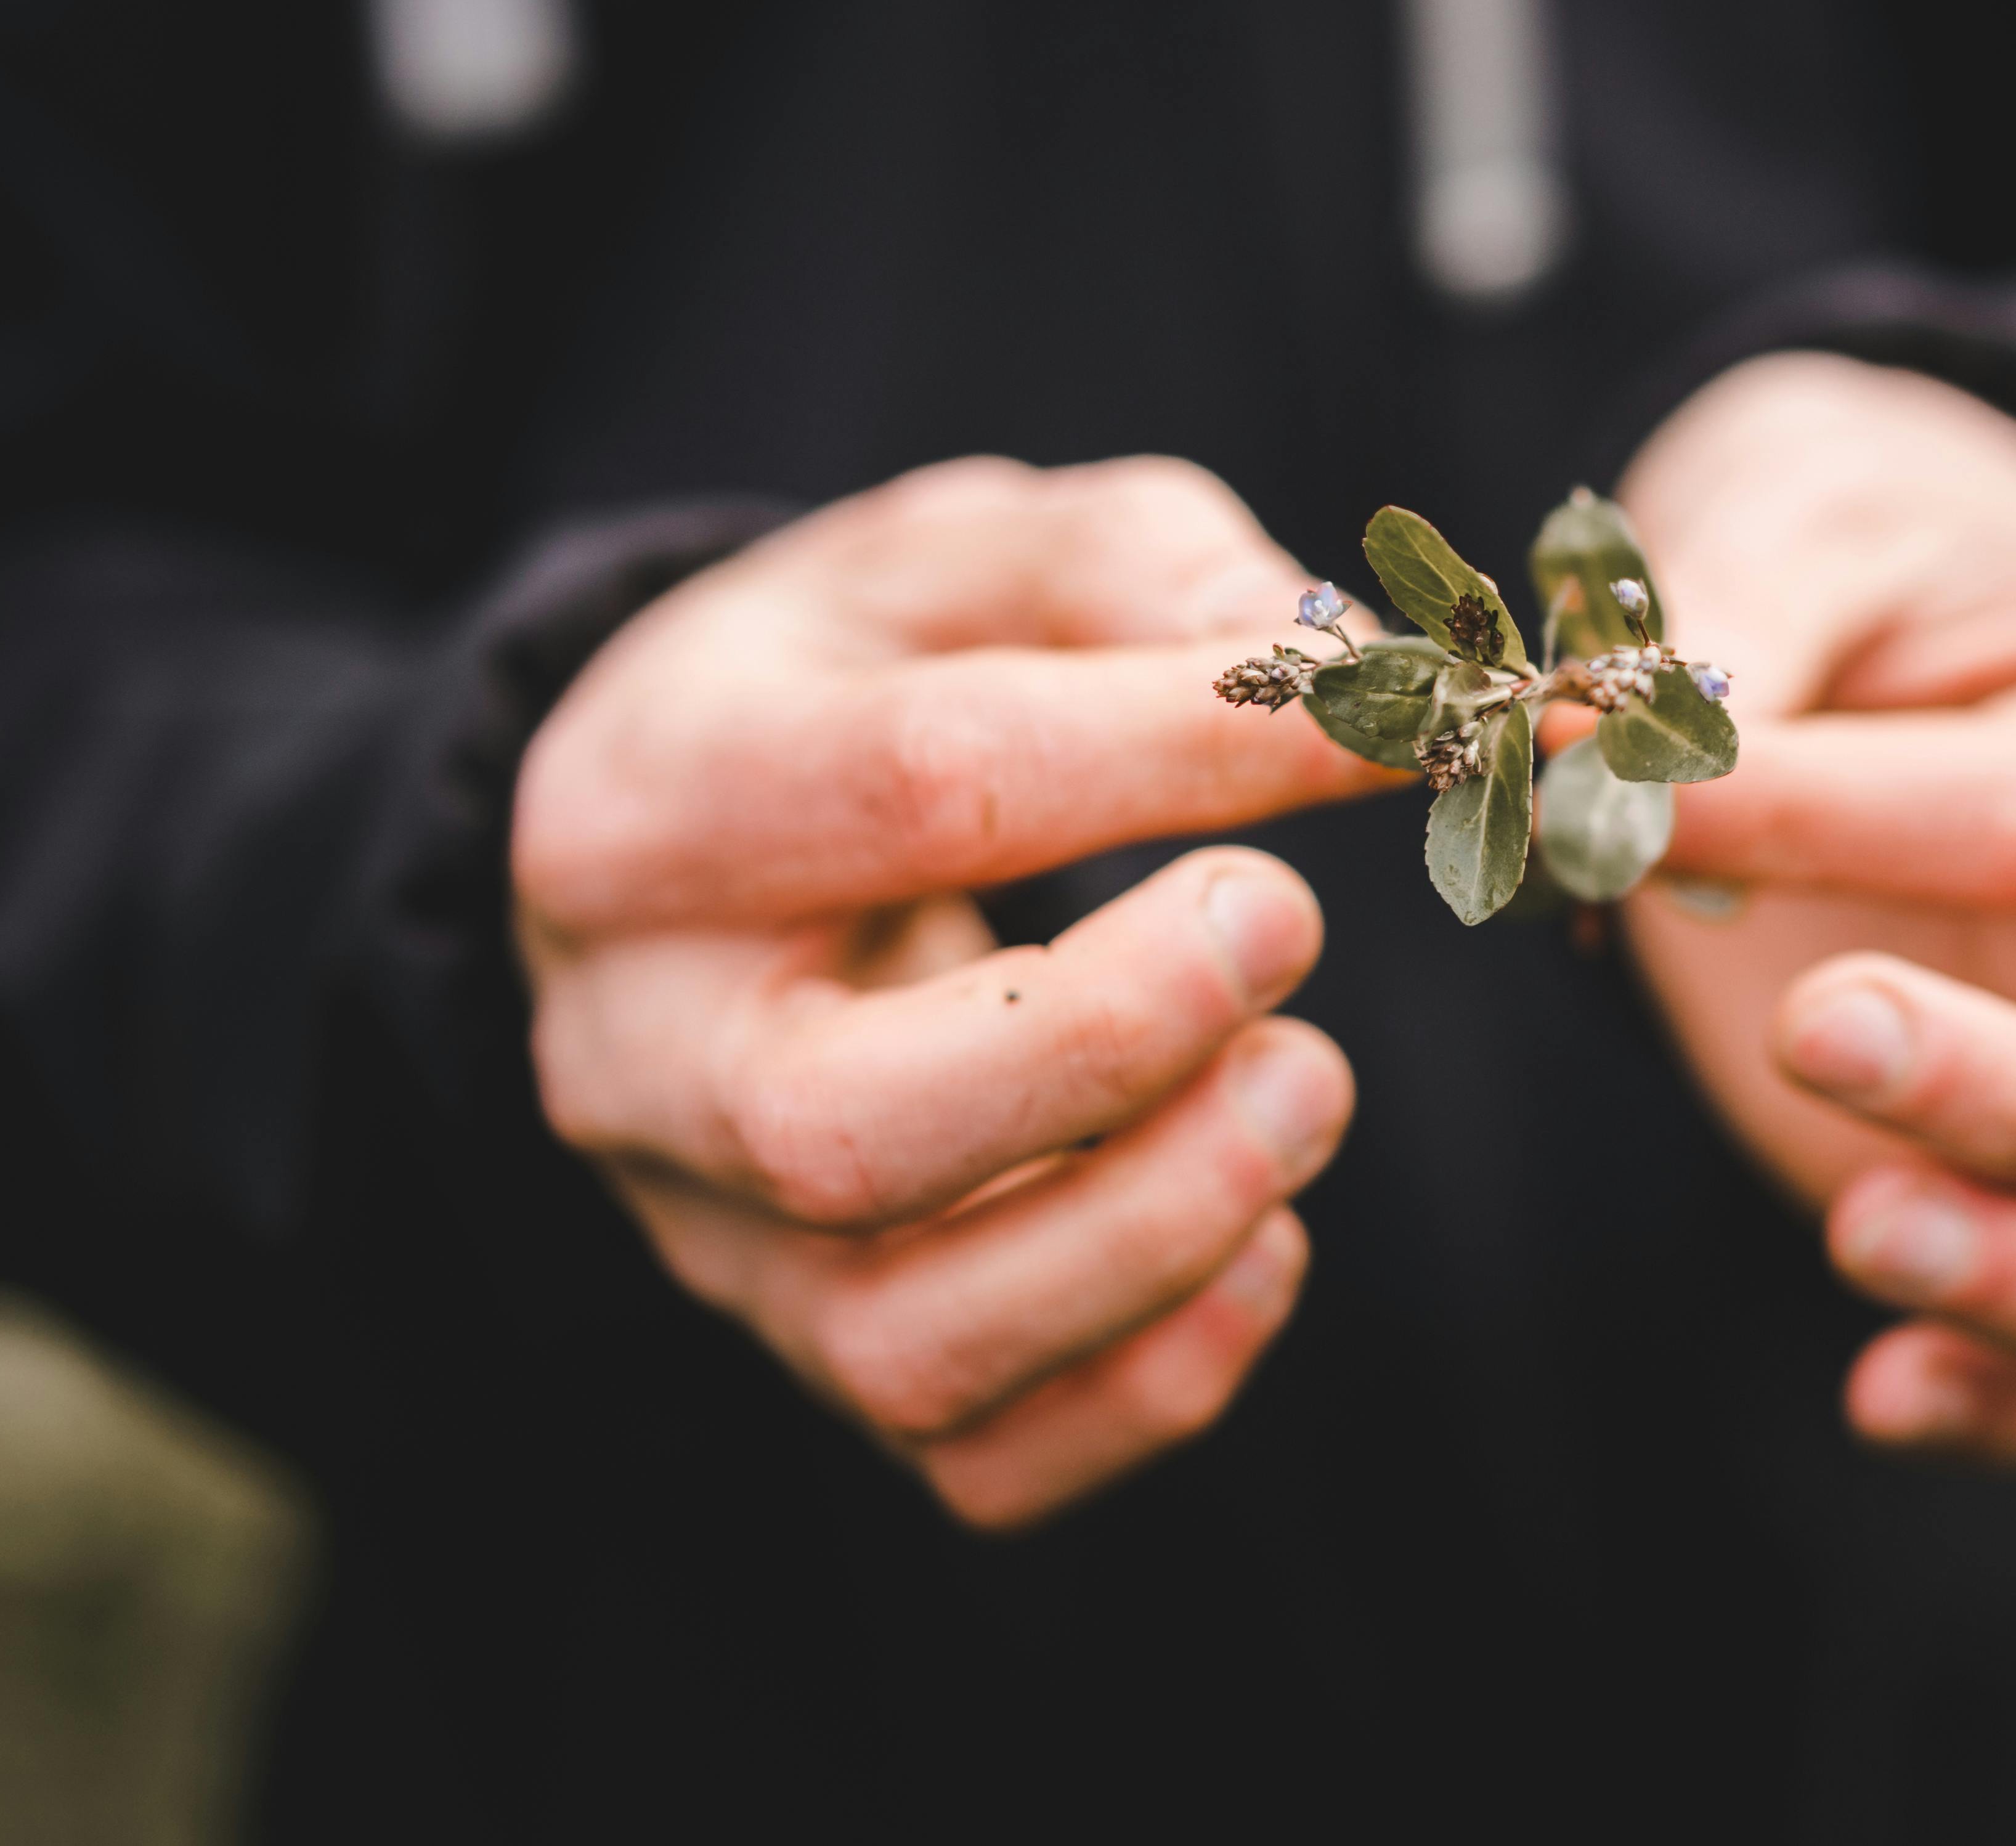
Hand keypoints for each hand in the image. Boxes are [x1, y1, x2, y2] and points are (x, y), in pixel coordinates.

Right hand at [512, 457, 1392, 1527]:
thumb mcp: (960, 561)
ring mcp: (714, 1239)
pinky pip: (982, 1454)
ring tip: (1311, 1086)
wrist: (694, 866)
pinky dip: (1164, 1375)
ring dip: (1164, 1227)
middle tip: (1288, 929)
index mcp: (652, 807)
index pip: (919, 787)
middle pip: (840, 1128)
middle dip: (1113, 1041)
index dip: (1182, 746)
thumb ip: (1141, 570)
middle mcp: (638, 1052)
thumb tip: (1338, 669)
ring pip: (912, 1338)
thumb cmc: (852, 687)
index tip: (1377, 719)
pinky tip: (1269, 1240)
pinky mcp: (811, 1359)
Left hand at [1614, 354, 2015, 1463]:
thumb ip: (1725, 630)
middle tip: (1814, 1035)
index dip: (1815, 820)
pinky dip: (2003, 1393)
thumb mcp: (1804, 510)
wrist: (1901, 615)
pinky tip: (1878, 1397)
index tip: (1586, 785)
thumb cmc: (1869, 545)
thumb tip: (1604, 752)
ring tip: (1858, 1241)